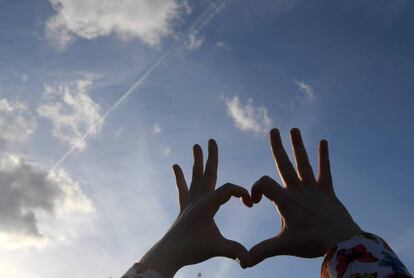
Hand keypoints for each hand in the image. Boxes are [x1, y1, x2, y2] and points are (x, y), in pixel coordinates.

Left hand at [141, 139, 252, 276]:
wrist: (170, 253)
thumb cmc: (193, 249)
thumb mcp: (218, 248)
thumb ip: (235, 251)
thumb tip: (250, 261)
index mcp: (208, 205)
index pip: (229, 189)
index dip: (242, 193)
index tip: (250, 203)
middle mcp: (198, 199)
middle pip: (208, 173)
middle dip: (211, 156)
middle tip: (210, 139)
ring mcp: (190, 202)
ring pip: (195, 177)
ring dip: (196, 161)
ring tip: (195, 146)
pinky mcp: (184, 208)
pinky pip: (183, 188)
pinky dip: (180, 177)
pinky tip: (176, 166)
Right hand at [247, 128, 360, 266]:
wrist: (340, 242)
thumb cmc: (311, 243)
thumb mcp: (283, 246)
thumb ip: (262, 251)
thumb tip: (243, 262)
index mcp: (285, 200)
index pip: (263, 183)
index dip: (255, 189)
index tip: (255, 202)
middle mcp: (298, 189)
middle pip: (284, 163)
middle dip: (277, 147)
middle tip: (273, 130)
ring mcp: (313, 188)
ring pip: (303, 162)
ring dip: (298, 146)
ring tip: (294, 129)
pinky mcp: (327, 190)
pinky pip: (325, 170)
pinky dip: (324, 156)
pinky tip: (324, 141)